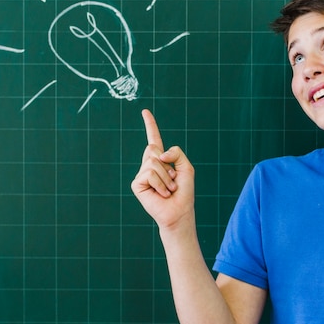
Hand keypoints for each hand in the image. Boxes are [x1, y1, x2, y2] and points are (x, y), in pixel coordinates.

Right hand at [131, 109, 194, 228]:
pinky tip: (162, 194)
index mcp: (161, 160)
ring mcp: (142, 174)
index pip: (154, 139)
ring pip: (153, 162)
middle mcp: (149, 165)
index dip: (150, 125)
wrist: (179, 211)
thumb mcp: (186, 167)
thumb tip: (159, 154)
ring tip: (169, 189)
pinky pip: (149, 173)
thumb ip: (176, 153)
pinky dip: (160, 183)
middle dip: (167, 164)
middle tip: (172, 180)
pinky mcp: (137, 184)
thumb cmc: (184, 192)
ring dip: (167, 177)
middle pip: (154, 149)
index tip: (145, 112)